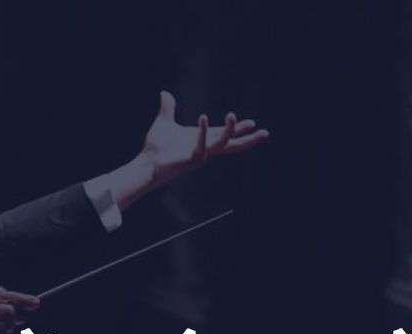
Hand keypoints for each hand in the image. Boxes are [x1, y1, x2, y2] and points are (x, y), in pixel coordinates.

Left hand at [141, 91, 267, 184]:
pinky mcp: (190, 160)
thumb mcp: (164, 122)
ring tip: (232, 116)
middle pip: (233, 145)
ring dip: (229, 131)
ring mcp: (200, 155)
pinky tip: (203, 118)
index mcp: (203, 139)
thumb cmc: (157, 147)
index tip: (252, 123)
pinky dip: (202, 133)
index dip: (239, 129)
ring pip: (222, 144)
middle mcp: (205, 148)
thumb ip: (168, 108)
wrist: (146, 162)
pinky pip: (201, 147)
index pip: (226, 134)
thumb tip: (165, 93)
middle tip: (265, 133)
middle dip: (249, 139)